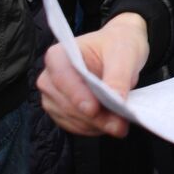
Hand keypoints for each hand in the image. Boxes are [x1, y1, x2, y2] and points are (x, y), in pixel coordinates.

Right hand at [36, 12, 148, 137]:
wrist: (119, 50)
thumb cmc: (118, 45)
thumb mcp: (124, 55)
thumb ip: (118, 77)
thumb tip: (116, 100)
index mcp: (59, 55)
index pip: (62, 78)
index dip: (77, 95)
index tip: (94, 109)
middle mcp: (50, 78)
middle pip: (67, 104)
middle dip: (94, 117)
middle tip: (120, 124)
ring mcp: (54, 98)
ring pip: (72, 119)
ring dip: (97, 125)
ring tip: (120, 124)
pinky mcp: (62, 113)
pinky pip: (76, 126)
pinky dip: (94, 128)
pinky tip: (111, 124)